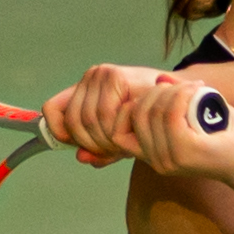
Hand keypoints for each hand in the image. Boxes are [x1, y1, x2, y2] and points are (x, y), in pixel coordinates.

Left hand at [43, 62, 166, 166]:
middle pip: (73, 121)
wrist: (182, 99)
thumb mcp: (120, 138)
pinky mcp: (115, 77)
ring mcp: (101, 75)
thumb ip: (100, 150)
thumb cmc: (150, 119)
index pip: (52, 110)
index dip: (58, 131)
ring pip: (86, 120)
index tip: (76, 146)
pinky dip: (113, 130)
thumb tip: (81, 158)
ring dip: (104, 140)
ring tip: (122, 144)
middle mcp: (90, 77)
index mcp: (85, 89)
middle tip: (111, 151)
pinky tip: (128, 132)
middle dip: (91, 143)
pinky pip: (103, 114)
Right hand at [127, 76, 233, 186]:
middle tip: (183, 87)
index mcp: (153, 156)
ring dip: (172, 91)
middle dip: (155, 93)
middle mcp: (157, 161)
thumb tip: (159, 78)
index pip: (118, 132)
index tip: (157, 94)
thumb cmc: (226, 139)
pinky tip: (195, 90)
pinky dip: (180, 96)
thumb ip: (177, 100)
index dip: (128, 108)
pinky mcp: (185, 151)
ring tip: (193, 87)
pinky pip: (171, 115)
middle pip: (136, 115)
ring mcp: (169, 158)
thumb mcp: (196, 116)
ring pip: (153, 113)